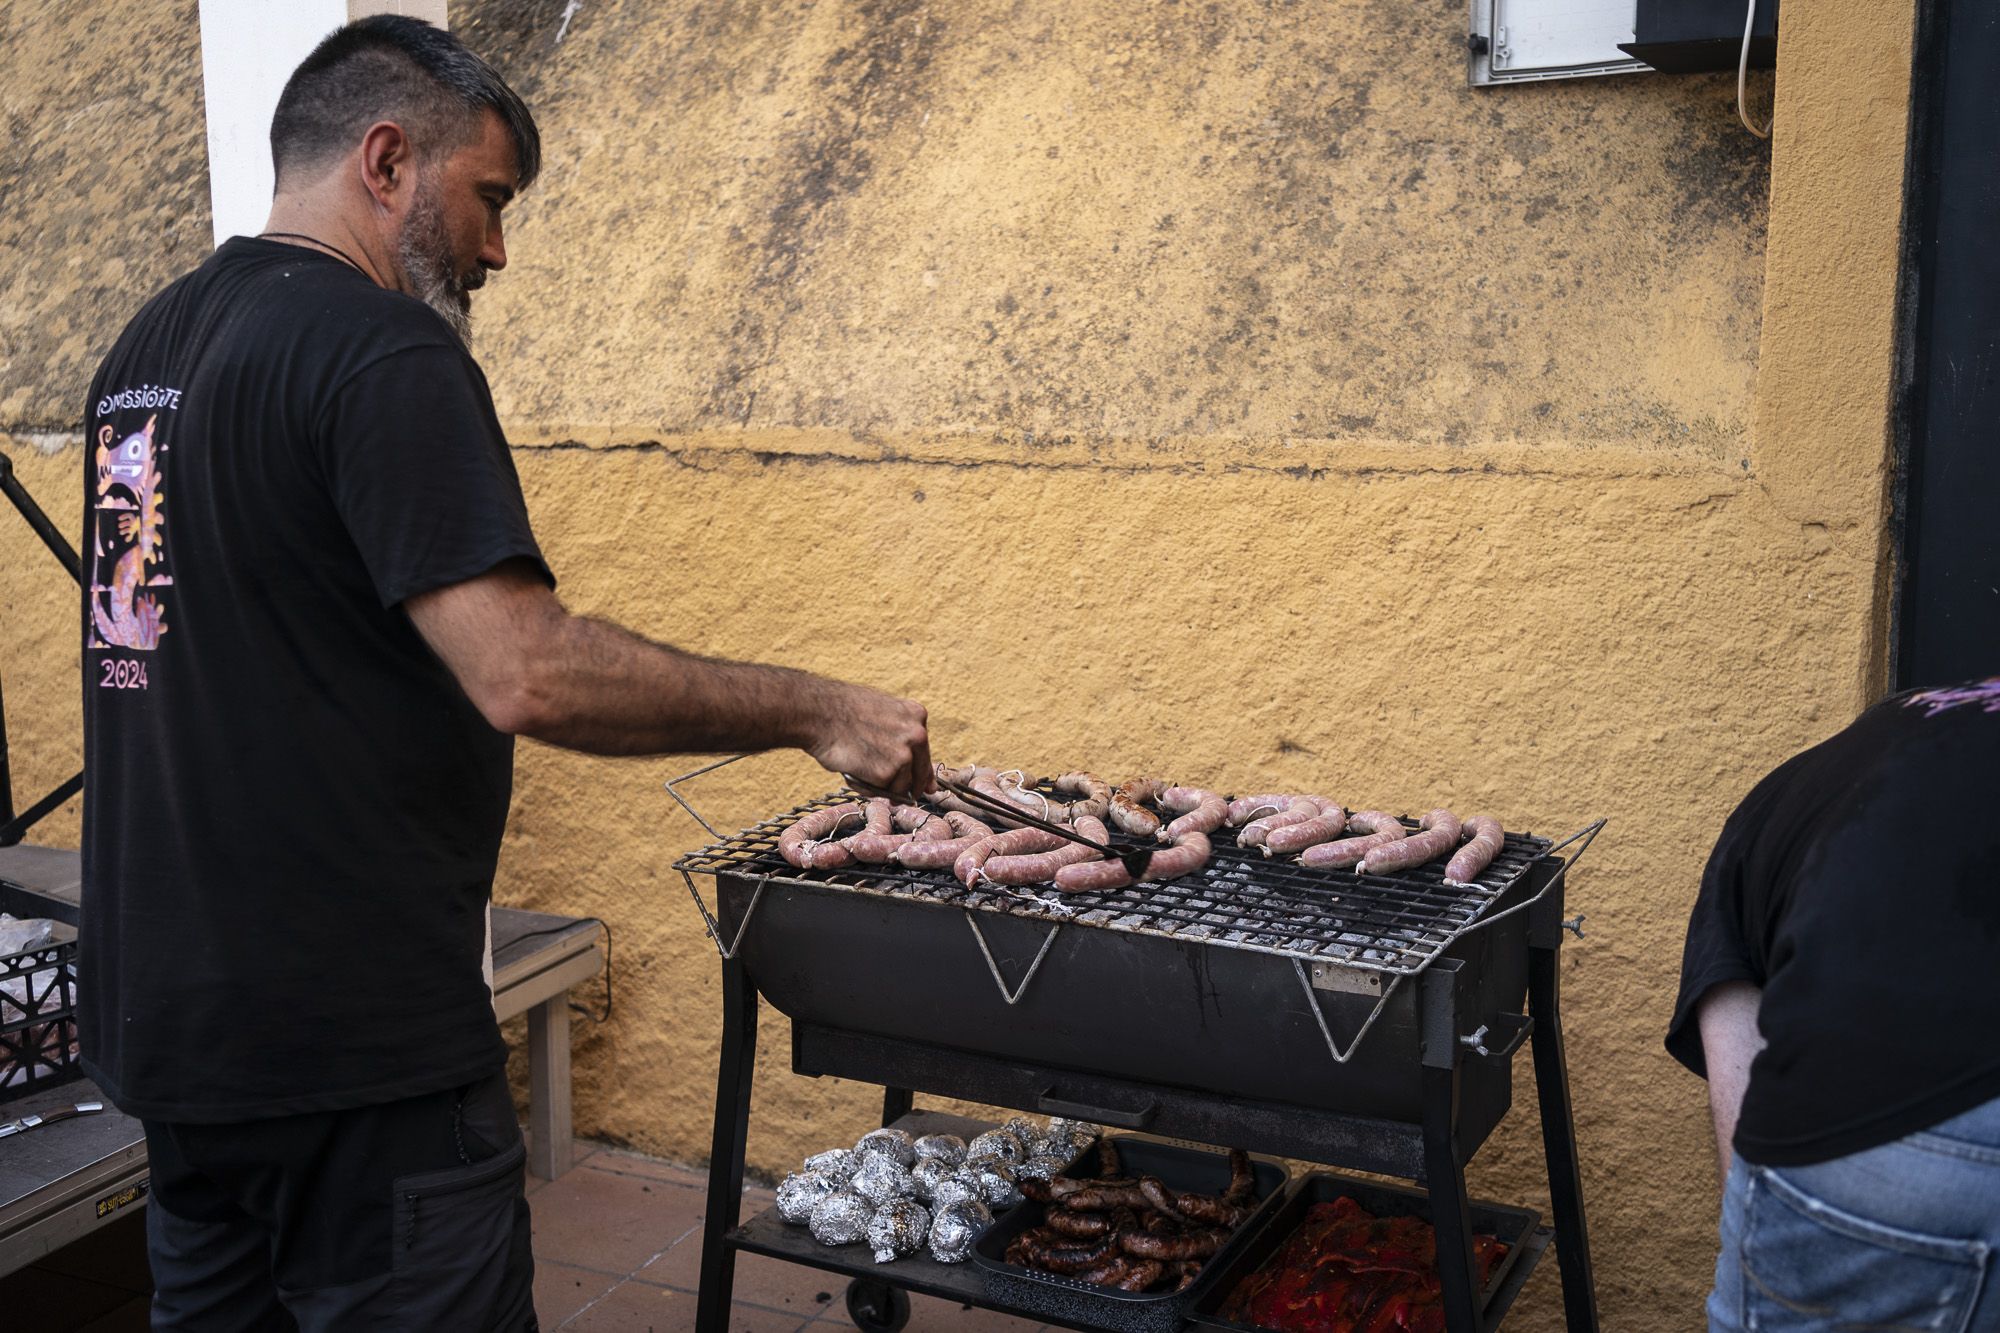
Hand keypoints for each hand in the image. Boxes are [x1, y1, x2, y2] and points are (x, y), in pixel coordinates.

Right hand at [808, 684, 932, 799]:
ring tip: (857, 767)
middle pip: (919, 774)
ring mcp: (904, 755)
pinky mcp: (887, 773)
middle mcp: (917, 735)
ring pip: (900, 786)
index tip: (923, 786)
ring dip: (881, 786)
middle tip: (894, 794)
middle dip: (909, 787)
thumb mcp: (881, 712)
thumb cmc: (841, 711)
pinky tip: (852, 771)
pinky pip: (880, 791)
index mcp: (917, 715)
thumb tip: (910, 763)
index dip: (920, 771)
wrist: (818, 713)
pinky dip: (865, 788)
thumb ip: (899, 735)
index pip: (924, 751)